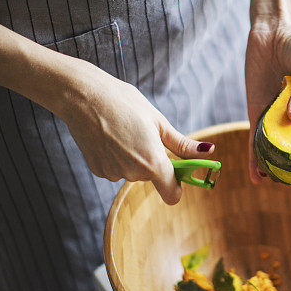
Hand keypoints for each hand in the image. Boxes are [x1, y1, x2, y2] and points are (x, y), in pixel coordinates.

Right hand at [61, 65, 214, 204]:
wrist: (83, 96)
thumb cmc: (125, 103)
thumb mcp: (158, 122)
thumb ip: (182, 144)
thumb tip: (208, 151)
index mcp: (153, 162)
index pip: (172, 194)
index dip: (178, 185)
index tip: (178, 170)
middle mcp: (133, 173)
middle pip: (152, 177)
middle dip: (153, 160)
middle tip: (145, 134)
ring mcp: (113, 173)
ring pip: (133, 171)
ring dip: (134, 157)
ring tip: (124, 131)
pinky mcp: (98, 170)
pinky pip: (116, 168)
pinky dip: (116, 157)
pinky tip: (109, 136)